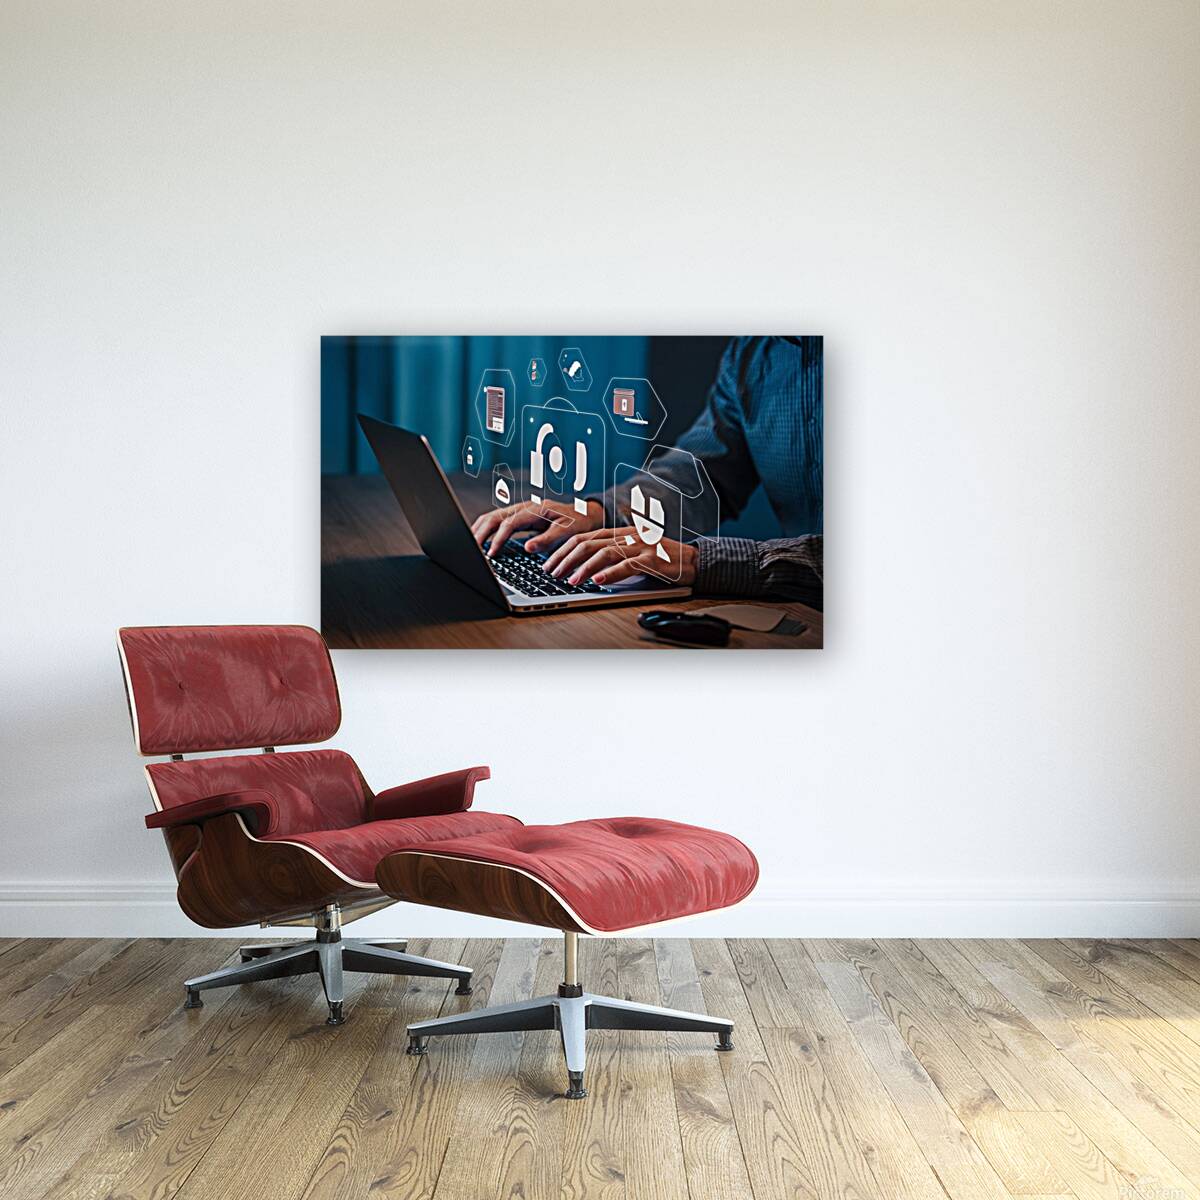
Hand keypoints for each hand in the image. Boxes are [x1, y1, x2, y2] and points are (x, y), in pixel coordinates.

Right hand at [470, 499, 603, 556]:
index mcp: (535, 509)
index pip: (509, 524)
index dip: (498, 539)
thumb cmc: (578, 523)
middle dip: (480, 533)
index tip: (492, 554)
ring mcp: (520, 510)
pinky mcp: (518, 516)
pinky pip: (496, 521)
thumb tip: (527, 548)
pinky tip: (480, 541)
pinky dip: (485, 530)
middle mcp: (524, 507)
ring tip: (470, 547)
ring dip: (479, 530)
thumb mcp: (567, 532)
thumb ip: (548, 540)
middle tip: (471, 550)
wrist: (586, 513)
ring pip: (492, 517)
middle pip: (494, 517)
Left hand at [543, 527, 698, 586]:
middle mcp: (626, 536)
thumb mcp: (632, 553)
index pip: (584, 537)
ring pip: (604, 553)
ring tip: (570, 581)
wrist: (692, 560)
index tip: (549, 564)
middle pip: (588, 543)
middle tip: (551, 573)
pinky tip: (597, 581)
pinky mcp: (651, 559)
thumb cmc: (661, 559)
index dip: (563, 550)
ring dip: (584, 568)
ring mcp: (639, 546)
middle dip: (566, 559)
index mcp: (619, 532)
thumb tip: (586, 571)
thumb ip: (612, 556)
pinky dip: (610, 573)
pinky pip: (626, 565)